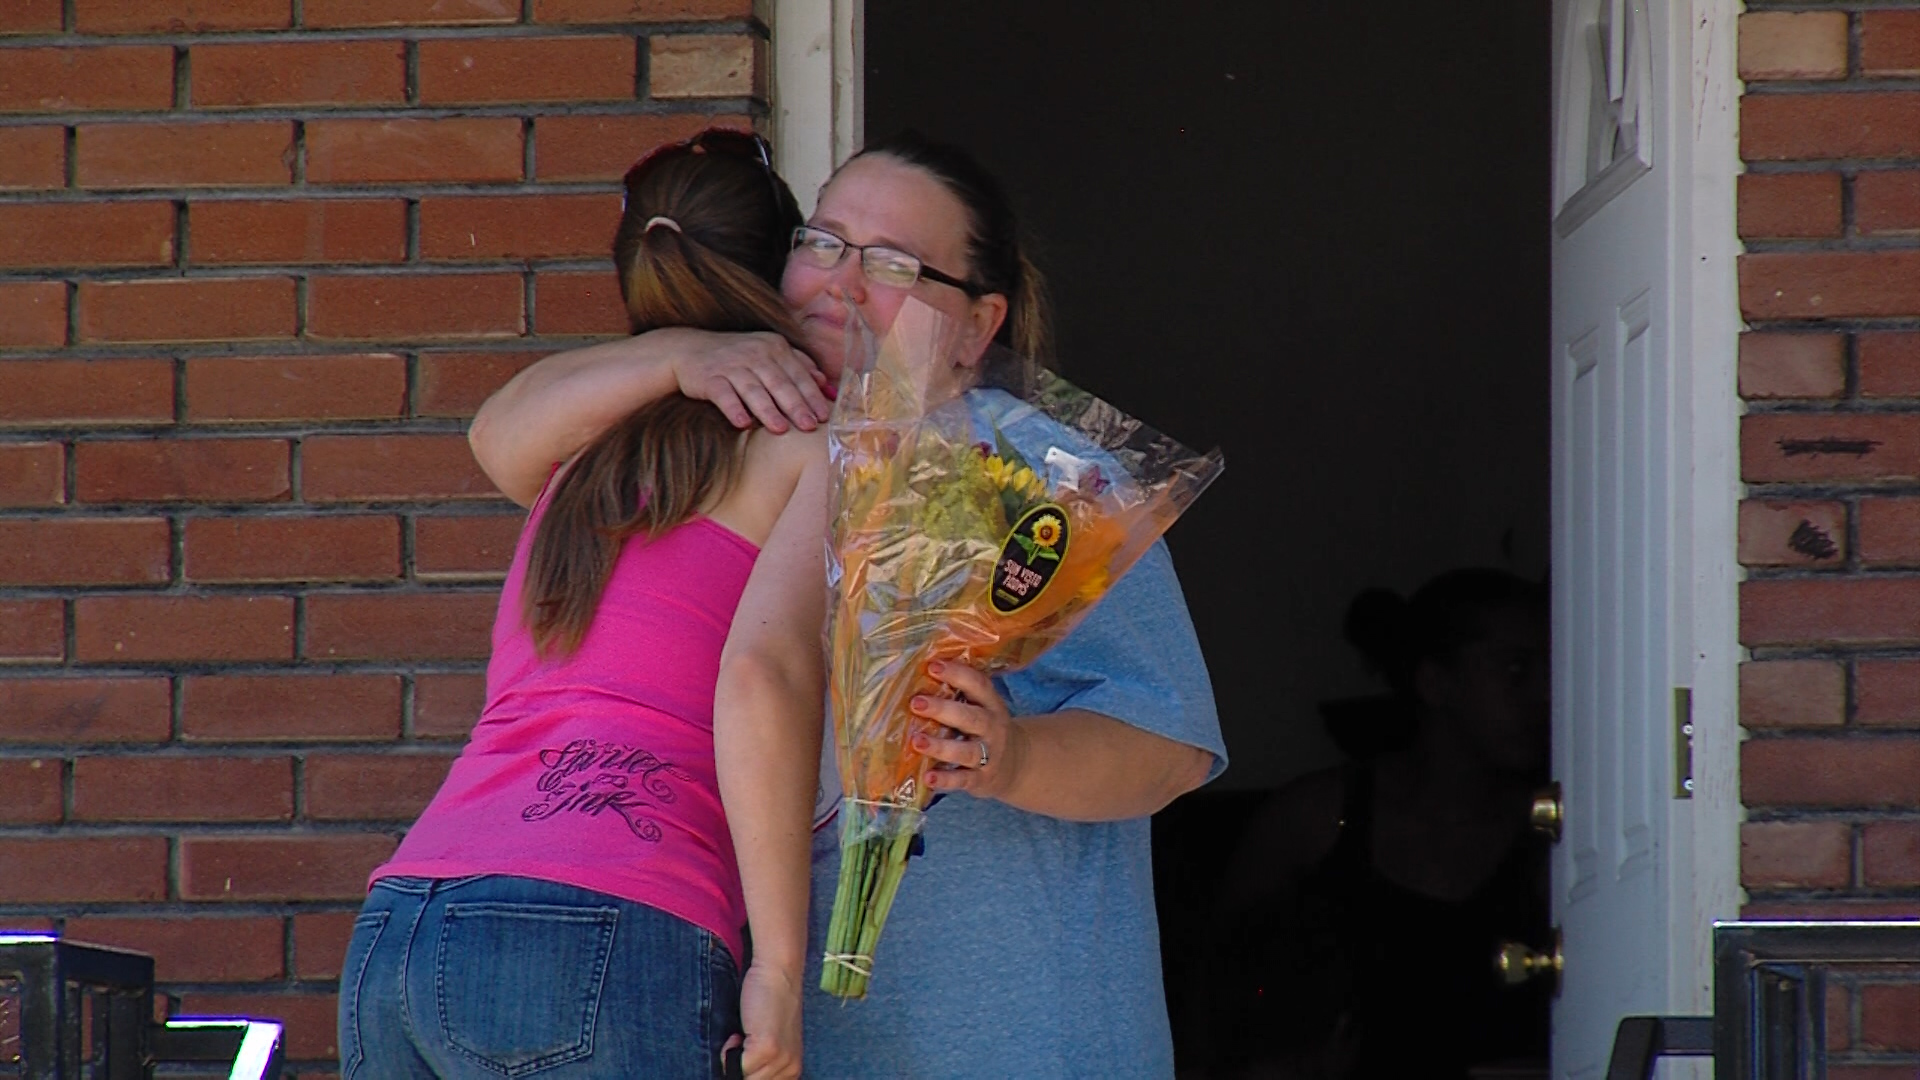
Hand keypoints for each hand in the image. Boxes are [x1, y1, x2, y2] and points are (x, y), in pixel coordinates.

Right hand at [669, 328, 833, 432]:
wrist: (689, 350)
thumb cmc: (738, 358)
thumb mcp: (770, 354)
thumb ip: (799, 365)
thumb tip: (827, 384)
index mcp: (774, 347)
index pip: (798, 374)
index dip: (812, 396)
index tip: (824, 416)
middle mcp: (755, 353)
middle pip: (779, 383)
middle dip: (796, 405)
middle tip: (809, 427)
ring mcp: (731, 364)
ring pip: (753, 389)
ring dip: (768, 410)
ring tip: (781, 429)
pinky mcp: (709, 377)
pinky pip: (724, 395)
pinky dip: (734, 408)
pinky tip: (743, 424)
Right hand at [733, 962, 802, 1079]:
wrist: (777, 973)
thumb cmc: (769, 1003)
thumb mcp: (769, 1043)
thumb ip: (761, 1065)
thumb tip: (737, 1074)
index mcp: (792, 1071)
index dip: (746, 1074)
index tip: (741, 1059)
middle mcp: (790, 1069)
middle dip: (740, 1068)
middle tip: (743, 1043)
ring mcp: (781, 1060)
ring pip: (743, 1078)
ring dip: (734, 1058)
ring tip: (743, 1036)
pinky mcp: (768, 1049)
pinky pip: (736, 1066)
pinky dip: (729, 1050)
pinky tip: (739, 1032)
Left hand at [912, 660, 1023, 800]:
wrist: (1017, 764)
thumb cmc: (986, 728)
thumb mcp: (983, 708)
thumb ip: (959, 695)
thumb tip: (918, 673)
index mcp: (991, 705)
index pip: (978, 685)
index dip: (957, 674)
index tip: (932, 666)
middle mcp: (993, 729)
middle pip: (971, 718)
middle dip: (943, 710)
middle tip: (916, 703)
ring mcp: (989, 756)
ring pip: (966, 751)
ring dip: (941, 747)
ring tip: (916, 742)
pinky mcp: (981, 780)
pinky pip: (963, 780)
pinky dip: (946, 780)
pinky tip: (928, 777)